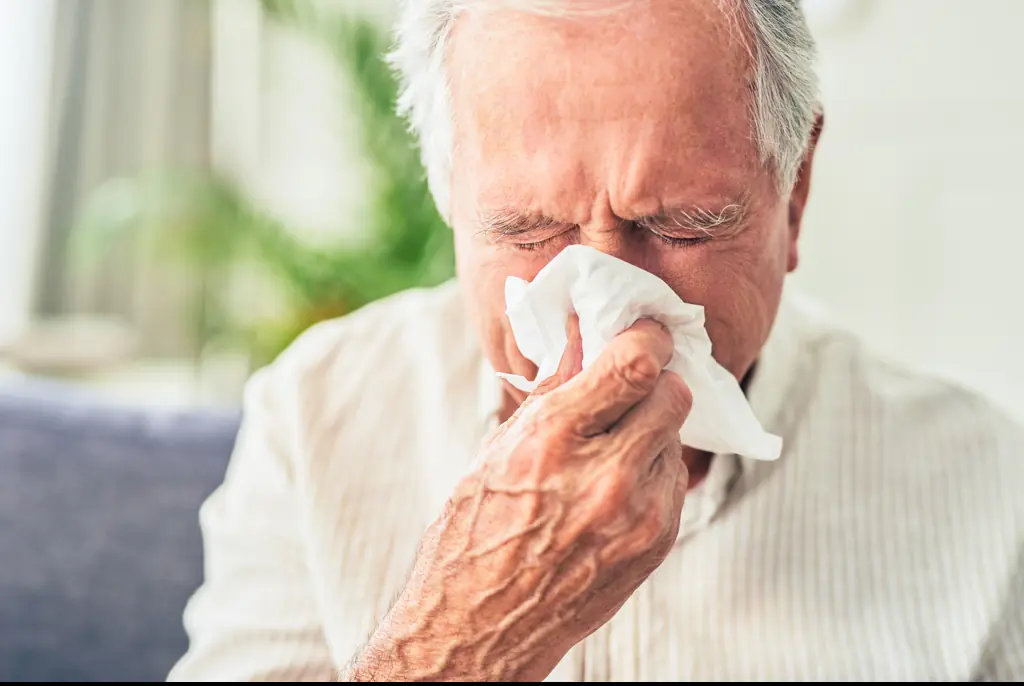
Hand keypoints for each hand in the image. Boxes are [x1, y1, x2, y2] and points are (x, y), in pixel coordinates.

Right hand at [347, 318, 691, 681]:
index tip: (645, 333)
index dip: (648, 338)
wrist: (479, 624)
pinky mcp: (655, 543)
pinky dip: (653, 471)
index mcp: (552, 438)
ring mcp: (636, 514)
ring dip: (652, 428)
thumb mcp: (498, 449)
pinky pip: (674, 480)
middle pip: (672, 394)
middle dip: (653, 382)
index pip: (635, 364)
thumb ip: (552, 388)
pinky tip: (615, 486)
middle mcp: (602, 474)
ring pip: (675, 436)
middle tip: (629, 387)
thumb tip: (580, 334)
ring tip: (611, 447)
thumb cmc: (474, 535)